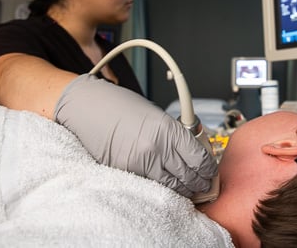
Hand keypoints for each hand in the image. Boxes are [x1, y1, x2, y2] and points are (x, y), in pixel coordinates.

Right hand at [54, 74, 217, 196]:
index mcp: (167, 129)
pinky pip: (152, 187)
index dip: (208, 168)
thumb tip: (193, 153)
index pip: (199, 157)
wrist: (86, 107)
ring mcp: (140, 163)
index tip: (210, 171)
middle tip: (203, 184)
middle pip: (189, 176)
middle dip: (199, 183)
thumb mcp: (156, 115)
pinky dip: (163, 190)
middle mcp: (156, 148)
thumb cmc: (119, 106)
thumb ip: (174, 134)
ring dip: (184, 190)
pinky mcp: (126, 173)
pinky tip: (168, 188)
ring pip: (173, 187)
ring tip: (188, 189)